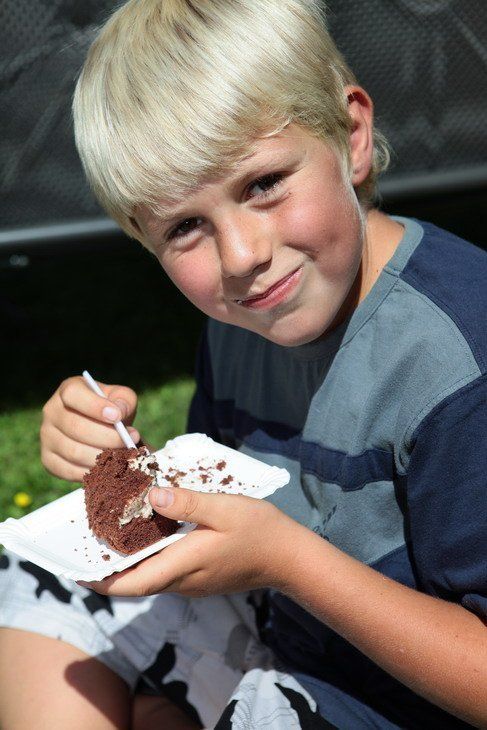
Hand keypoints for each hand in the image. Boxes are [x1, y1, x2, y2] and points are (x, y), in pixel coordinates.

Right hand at [41, 376, 138, 481]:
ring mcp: (46, 437)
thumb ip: (123, 400)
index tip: (117, 417)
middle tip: (130, 443)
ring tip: (123, 457)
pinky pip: (69, 470)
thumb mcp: (121, 398)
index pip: (73, 394)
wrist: (102, 430)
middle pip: (76, 427)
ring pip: (74, 452)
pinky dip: (92, 473)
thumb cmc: (112, 410)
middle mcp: (52, 412)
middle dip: (108, 438)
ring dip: (103, 458)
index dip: (95, 406)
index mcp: (68, 390)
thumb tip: (118, 413)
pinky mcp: (48, 460)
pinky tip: (109, 469)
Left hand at [80, 486, 301, 597]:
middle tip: (85, 545)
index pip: (132, 585)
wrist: (289, 557)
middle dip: (107, 569)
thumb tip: (151, 495)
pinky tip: (146, 534)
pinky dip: (147, 558)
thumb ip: (188, 502)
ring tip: (109, 535)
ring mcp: (192, 581)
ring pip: (149, 577)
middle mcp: (184, 580)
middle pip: (135, 582)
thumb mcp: (225, 508)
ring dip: (127, 563)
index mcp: (185, 564)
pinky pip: (164, 571)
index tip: (76, 572)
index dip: (100, 582)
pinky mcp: (200, 576)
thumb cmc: (260, 531)